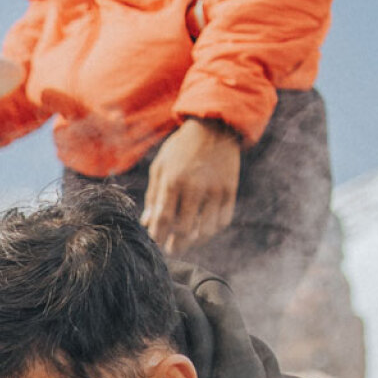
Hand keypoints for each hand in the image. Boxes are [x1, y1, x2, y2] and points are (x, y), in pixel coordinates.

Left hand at [141, 118, 242, 254]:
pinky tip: (203, 231)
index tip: (155, 245)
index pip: (163, 219)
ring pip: (205, 230)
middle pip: (184, 230)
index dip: (158, 237)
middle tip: (171, 249)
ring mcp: (215, 190)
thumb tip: (147, 223)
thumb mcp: (161, 166)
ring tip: (187, 242)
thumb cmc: (181, 148)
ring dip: (194, 241)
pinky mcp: (230, 191)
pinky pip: (222, 221)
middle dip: (175, 245)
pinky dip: (212, 231)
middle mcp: (195, 187)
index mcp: (173, 180)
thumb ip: (153, 196)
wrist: (214, 128)